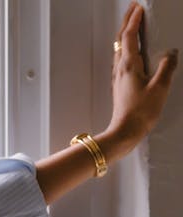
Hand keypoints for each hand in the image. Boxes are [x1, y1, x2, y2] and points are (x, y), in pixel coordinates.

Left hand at [102, 2, 177, 159]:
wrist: (125, 131)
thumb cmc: (141, 111)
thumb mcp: (160, 88)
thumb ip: (166, 67)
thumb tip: (171, 53)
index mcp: (129, 65)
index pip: (129, 36)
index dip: (133, 20)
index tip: (138, 7)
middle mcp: (120, 68)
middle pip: (120, 39)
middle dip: (127, 22)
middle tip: (133, 9)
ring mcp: (118, 76)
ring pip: (119, 48)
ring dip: (125, 34)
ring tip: (132, 24)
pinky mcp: (119, 84)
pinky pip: (121, 59)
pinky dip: (125, 47)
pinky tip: (130, 51)